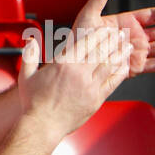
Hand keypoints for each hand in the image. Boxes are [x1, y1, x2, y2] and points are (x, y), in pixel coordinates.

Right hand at [18, 0, 133, 135]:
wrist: (42, 126)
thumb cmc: (33, 103)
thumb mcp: (26, 76)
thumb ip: (29, 56)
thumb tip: (30, 41)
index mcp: (63, 64)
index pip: (86, 42)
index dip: (99, 34)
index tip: (106, 29)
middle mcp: (79, 73)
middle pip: (102, 50)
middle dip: (114, 40)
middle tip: (121, 33)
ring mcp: (90, 86)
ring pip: (110, 64)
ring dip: (121, 53)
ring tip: (128, 46)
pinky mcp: (96, 99)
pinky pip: (113, 81)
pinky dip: (121, 71)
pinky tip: (126, 65)